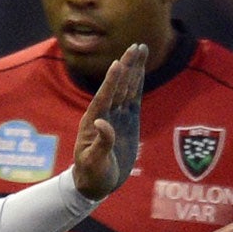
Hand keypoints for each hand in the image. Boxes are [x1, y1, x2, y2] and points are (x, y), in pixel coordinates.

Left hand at [71, 42, 147, 197]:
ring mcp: (116, 118)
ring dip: (134, 70)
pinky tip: (141, 71)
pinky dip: (137, 84)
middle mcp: (104, 115)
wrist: (95, 185)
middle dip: (127, 66)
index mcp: (92, 122)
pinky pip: (133, 100)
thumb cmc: (91, 175)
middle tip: (135, 46)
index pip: (104, 97)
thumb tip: (101, 123)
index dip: (111, 81)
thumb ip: (100, 143)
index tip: (118, 63)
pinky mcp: (127, 123)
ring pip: (127, 88)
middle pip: (118, 86)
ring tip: (141, 50)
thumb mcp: (93, 162)